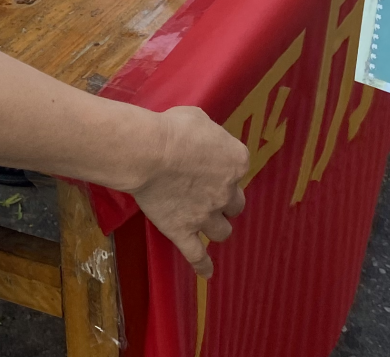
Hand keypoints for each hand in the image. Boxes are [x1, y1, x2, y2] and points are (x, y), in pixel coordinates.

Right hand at [127, 107, 248, 277]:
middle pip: (236, 204)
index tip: (213, 165)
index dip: (225, 168)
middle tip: (211, 196)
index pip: (239, 168)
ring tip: (208, 225)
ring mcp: (206, 215)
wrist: (150, 153)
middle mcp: (226, 191)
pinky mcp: (184, 231)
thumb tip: (202, 137)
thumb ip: (208, 133)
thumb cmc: (173, 129)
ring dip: (217, 228)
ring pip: (222, 231)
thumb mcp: (198, 117)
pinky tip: (207, 272)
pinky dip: (203, 265)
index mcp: (235, 161)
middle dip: (226, 201)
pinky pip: (197, 255)